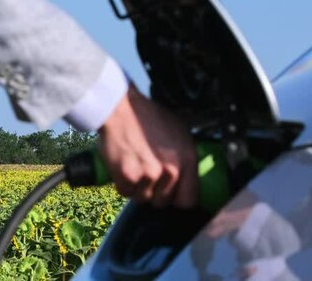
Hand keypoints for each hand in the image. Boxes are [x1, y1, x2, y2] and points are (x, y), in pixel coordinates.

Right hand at [98, 83, 197, 207]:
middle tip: (147, 174)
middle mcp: (171, 170)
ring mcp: (149, 174)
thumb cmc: (150, 118)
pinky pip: (126, 192)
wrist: (122, 109)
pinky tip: (125, 166)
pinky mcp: (127, 175)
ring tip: (136, 167)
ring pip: (143, 198)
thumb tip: (189, 182)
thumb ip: (187, 160)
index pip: (188, 201)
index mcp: (187, 160)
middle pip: (163, 203)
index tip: (171, 194)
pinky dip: (123, 183)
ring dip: (138, 188)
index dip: (177, 198)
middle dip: (155, 192)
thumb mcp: (181, 133)